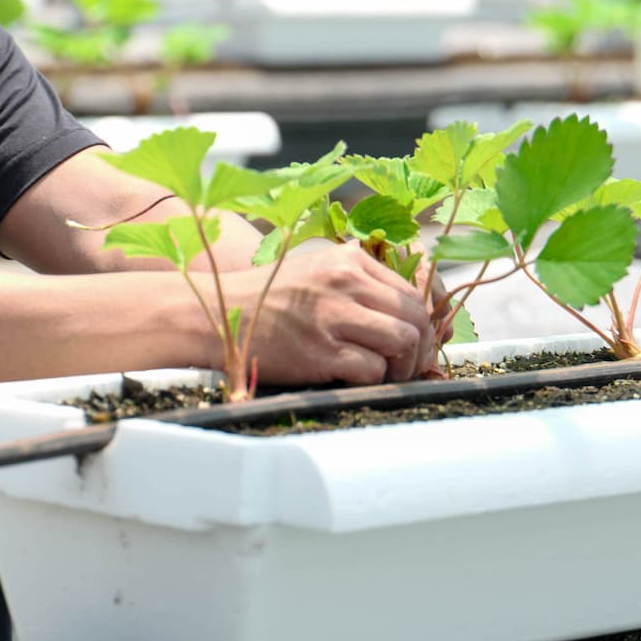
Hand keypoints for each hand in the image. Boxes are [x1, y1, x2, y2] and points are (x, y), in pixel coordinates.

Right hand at [227, 244, 439, 387]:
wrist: (219, 312)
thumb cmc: (266, 297)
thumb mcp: (316, 270)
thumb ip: (356, 282)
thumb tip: (403, 313)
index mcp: (348, 260)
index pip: (410, 292)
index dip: (421, 324)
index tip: (416, 343)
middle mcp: (346, 282)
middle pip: (414, 317)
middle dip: (421, 348)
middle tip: (411, 365)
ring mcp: (334, 316)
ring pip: (402, 342)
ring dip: (403, 366)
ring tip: (388, 375)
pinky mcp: (321, 351)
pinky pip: (373, 369)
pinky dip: (374, 380)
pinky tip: (357, 379)